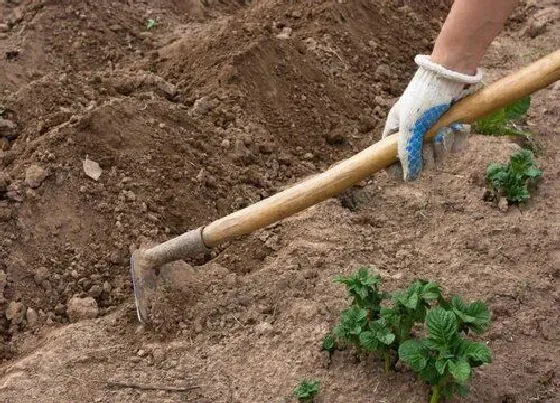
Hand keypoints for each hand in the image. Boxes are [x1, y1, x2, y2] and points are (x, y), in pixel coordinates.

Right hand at [382, 55, 481, 180]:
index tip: (408, 169)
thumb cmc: (424, 98)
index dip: (398, 167)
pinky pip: (454, 148)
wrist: (450, 75)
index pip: (391, 159)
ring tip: (448, 129)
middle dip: (429, 155)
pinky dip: (458, 139)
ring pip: (438, 156)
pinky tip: (459, 127)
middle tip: (433, 141)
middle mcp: (414, 134)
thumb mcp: (410, 127)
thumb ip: (407, 154)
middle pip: (419, 162)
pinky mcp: (451, 129)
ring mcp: (433, 133)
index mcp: (397, 132)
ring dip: (445, 146)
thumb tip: (409, 178)